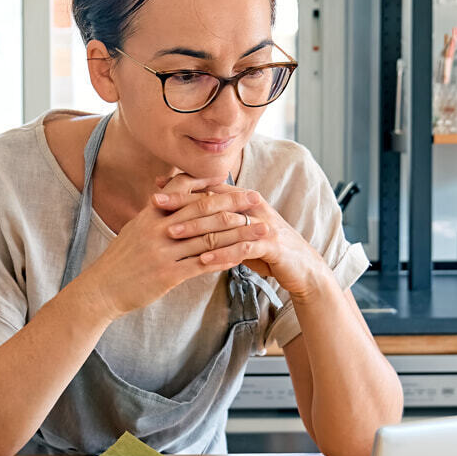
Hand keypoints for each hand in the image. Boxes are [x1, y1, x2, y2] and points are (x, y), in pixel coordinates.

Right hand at [73, 174, 271, 321]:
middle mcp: (158, 228)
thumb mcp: (135, 229)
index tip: (233, 180)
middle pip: (204, 209)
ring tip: (261, 230)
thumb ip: (157, 214)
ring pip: (209, 238)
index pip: (183, 187)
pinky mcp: (168, 275)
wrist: (100, 289)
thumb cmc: (120, 260)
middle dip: (234, 203)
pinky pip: (203, 265)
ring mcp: (163, 252)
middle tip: (258, 199)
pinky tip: (243, 256)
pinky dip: (225, 259)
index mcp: (150, 213)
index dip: (209, 182)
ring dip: (239, 233)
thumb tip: (175, 200)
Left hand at [153, 175, 329, 298]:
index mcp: (243, 199)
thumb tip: (184, 212)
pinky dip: (222, 254)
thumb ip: (216, 219)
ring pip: (225, 223)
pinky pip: (243, 248)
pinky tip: (202, 260)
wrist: (301, 266)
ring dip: (197, 228)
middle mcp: (253, 206)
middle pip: (213, 201)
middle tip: (156, 205)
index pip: (208, 189)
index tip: (155, 190)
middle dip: (182, 202)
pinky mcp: (272, 245)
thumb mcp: (238, 230)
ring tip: (172, 233)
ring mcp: (263, 224)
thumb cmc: (263, 247)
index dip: (181, 189)